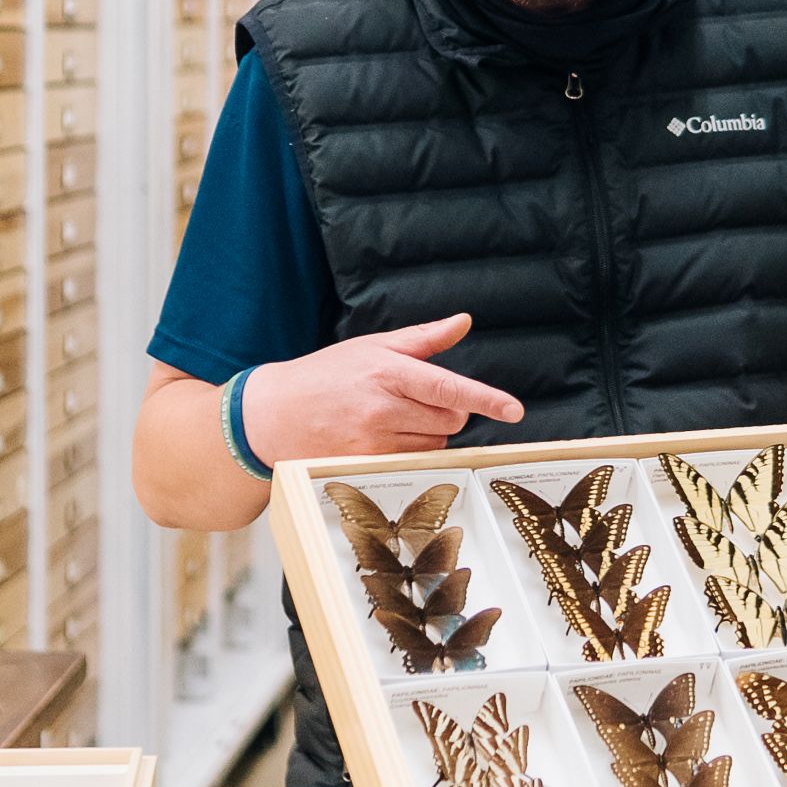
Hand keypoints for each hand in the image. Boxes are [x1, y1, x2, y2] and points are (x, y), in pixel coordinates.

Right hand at [242, 313, 523, 463]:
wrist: (272, 415)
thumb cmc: (325, 376)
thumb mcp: (372, 347)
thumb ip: (423, 339)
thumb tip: (462, 322)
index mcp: (389, 371)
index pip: (449, 386)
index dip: (486, 399)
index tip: (514, 410)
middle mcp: (383, 407)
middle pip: (449, 420)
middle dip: (445, 412)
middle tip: (413, 401)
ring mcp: (374, 440)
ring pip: (435, 444)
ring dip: (427, 434)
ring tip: (390, 419)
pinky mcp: (366, 464)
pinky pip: (413, 462)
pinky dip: (410, 452)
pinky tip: (383, 439)